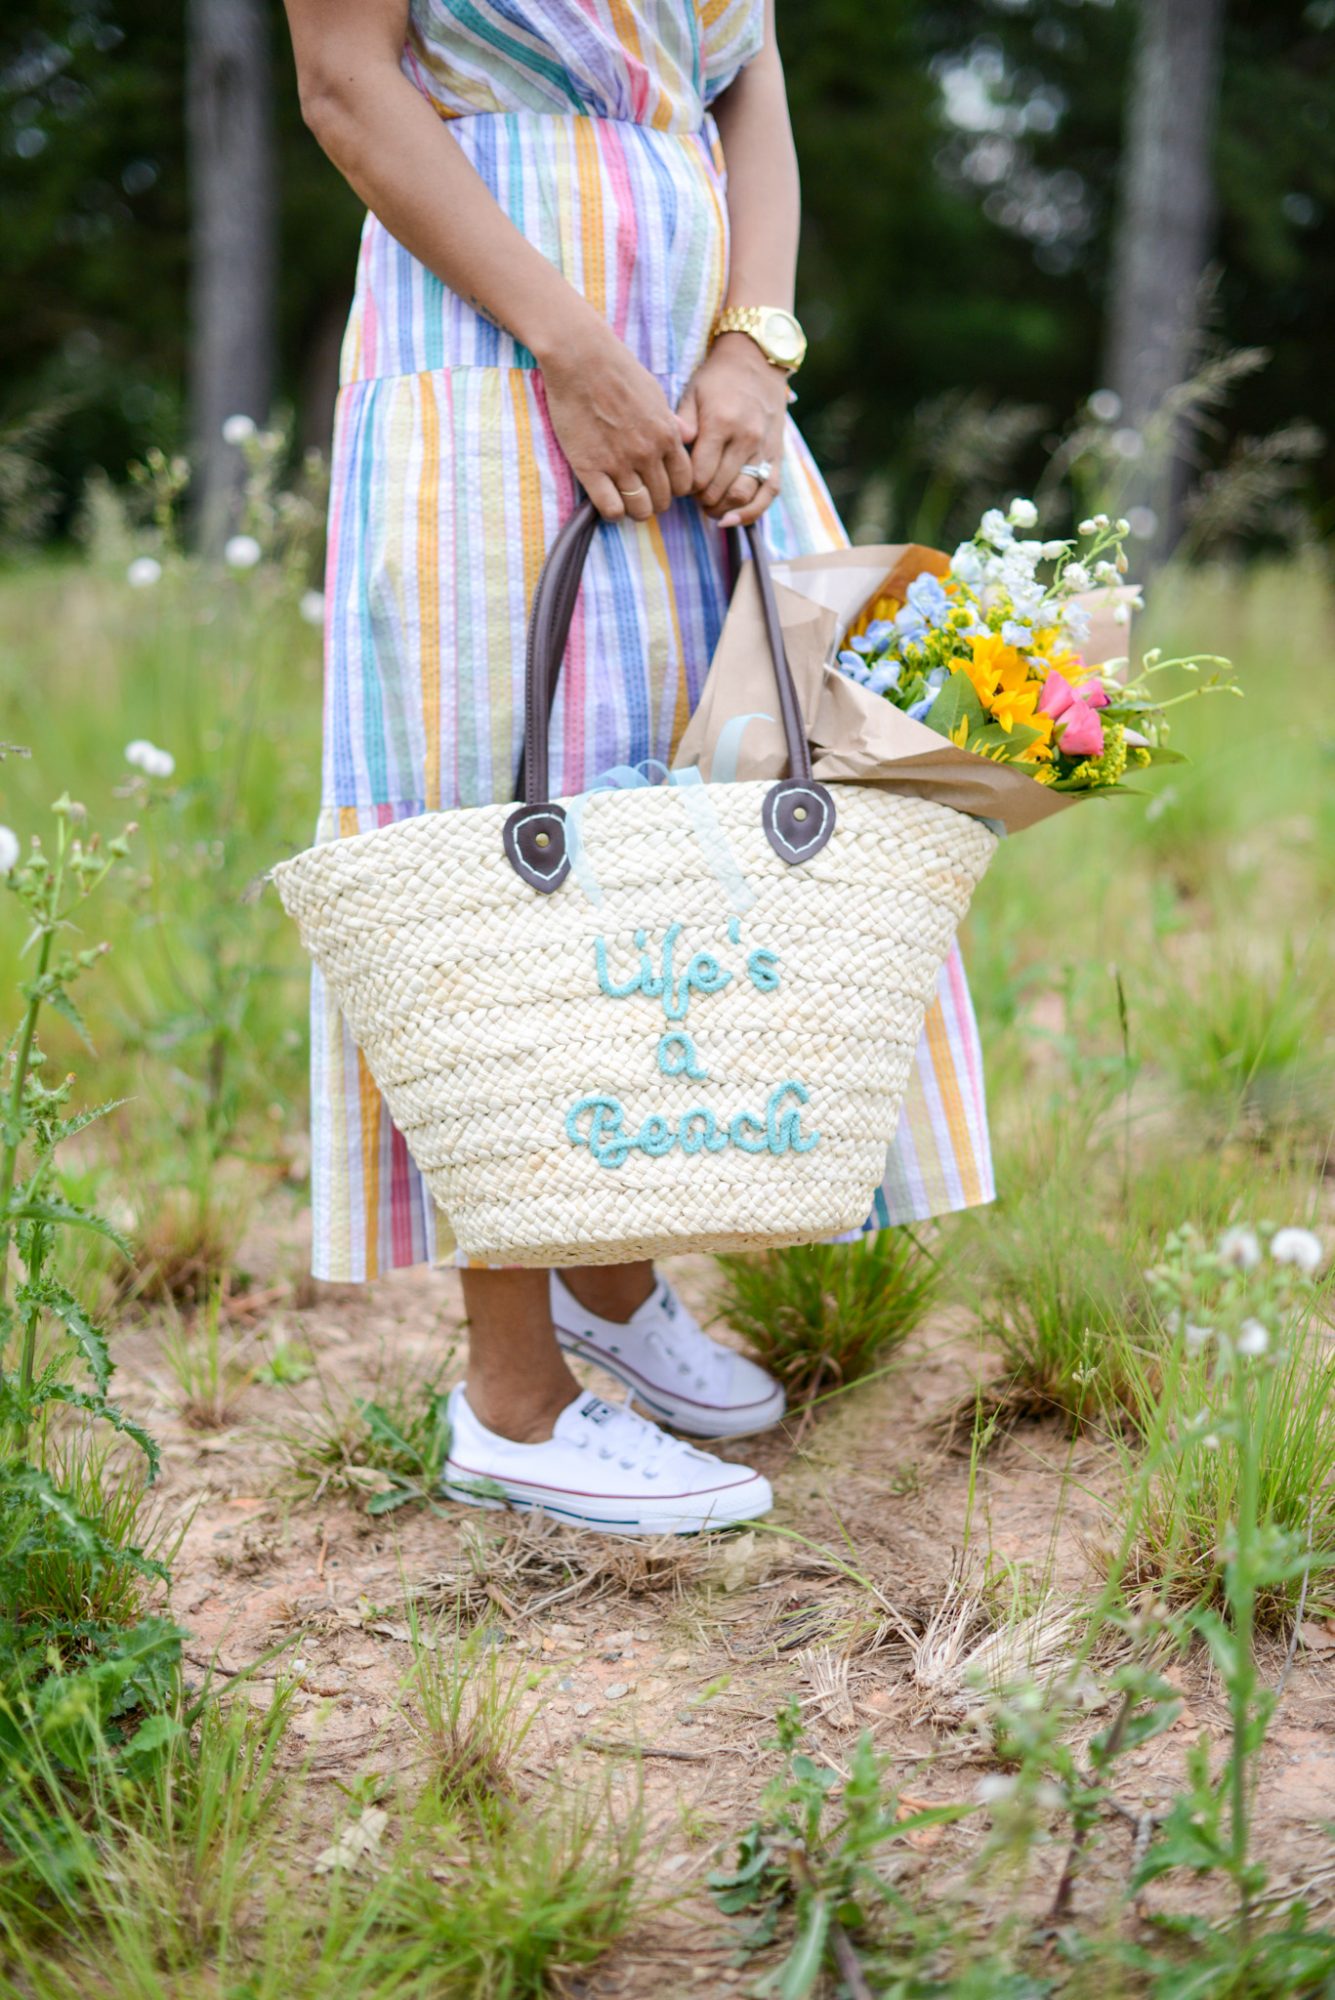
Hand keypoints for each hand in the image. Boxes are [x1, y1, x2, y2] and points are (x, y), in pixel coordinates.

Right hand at [536, 311, 692, 523]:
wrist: (581, 357)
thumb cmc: (617, 370)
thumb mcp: (656, 393)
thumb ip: (672, 421)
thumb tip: (688, 437)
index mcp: (667, 436)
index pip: (684, 482)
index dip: (674, 489)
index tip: (661, 484)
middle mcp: (648, 454)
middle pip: (662, 500)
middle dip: (654, 501)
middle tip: (641, 494)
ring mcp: (619, 463)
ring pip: (639, 509)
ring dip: (634, 510)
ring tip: (625, 500)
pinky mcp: (590, 468)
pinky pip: (610, 509)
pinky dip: (612, 512)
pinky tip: (607, 500)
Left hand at [676, 334, 788, 528]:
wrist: (758, 361)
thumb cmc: (718, 379)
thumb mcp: (692, 392)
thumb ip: (682, 423)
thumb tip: (674, 451)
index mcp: (721, 423)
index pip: (699, 475)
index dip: (685, 487)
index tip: (679, 482)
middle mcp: (746, 438)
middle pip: (719, 489)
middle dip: (701, 499)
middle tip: (692, 495)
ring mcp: (764, 449)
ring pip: (743, 495)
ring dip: (722, 508)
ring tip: (709, 507)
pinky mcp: (778, 455)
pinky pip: (768, 493)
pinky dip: (751, 512)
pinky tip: (732, 520)